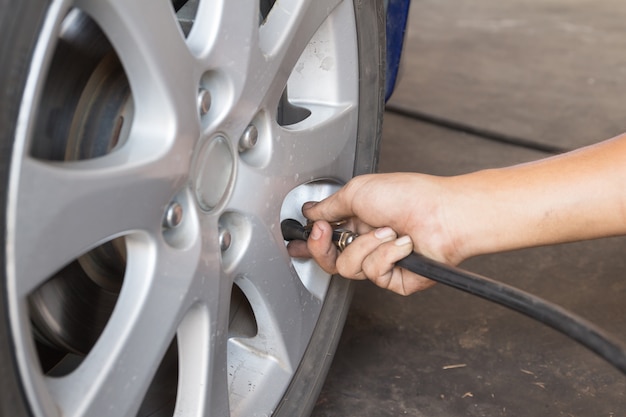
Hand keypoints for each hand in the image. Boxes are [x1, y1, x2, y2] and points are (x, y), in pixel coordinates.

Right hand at [287, 173, 463, 294]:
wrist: (443, 214)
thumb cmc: (410, 196)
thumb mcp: (358, 191)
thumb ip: (329, 205)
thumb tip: (310, 210)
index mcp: (359, 220)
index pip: (327, 238)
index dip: (310, 242)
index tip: (297, 242)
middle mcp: (368, 242)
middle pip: (330, 259)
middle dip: (322, 247)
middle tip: (324, 233)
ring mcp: (382, 262)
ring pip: (348, 267)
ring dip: (366, 245)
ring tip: (387, 230)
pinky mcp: (395, 279)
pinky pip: (374, 274)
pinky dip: (387, 255)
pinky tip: (402, 244)